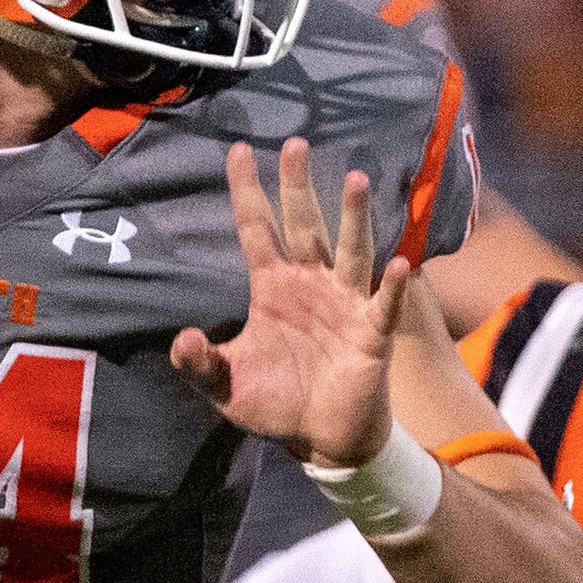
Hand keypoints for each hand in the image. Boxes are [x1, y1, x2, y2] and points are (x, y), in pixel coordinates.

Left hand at [172, 139, 411, 467]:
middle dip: (298, 185)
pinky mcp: (371, 333)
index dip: (247, 191)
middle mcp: (309, 283)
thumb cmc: (275, 402)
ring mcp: (344, 304)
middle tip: (294, 144)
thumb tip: (183, 338)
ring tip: (354, 178)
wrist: (319, 439)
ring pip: (349, 251)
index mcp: (271, 287)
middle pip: (304, 224)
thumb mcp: (224, 386)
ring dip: (352, 217)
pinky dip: (392, 285)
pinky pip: (383, 304)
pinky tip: (399, 262)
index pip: (257, 228)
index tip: (237, 149)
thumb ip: (200, 363)